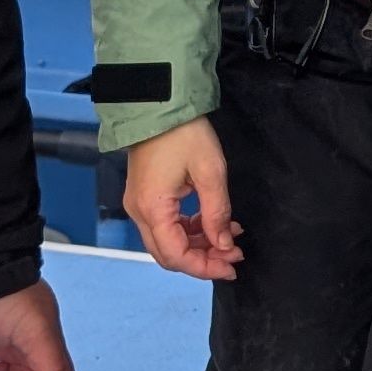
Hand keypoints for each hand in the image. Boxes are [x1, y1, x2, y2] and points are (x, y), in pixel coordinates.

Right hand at [120, 119, 240, 281]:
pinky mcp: (144, 195)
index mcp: (153, 209)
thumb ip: (217, 214)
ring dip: (197, 244)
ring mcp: (139, 204)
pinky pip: (165, 225)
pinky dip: (188, 229)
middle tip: (232, 257)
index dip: (204, 267)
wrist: (159, 103)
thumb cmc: (184, 133)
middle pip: (168, 254)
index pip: (176, 255)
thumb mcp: (210, 172)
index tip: (231, 266)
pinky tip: (212, 223)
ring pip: (167, 241)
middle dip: (202, 260)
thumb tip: (224, 245)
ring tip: (229, 237)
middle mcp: (139, 212)